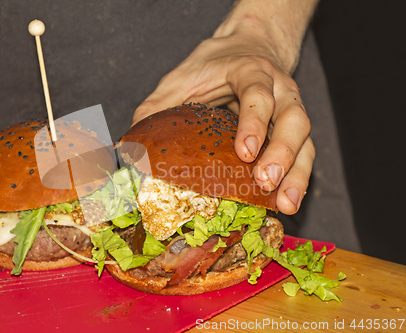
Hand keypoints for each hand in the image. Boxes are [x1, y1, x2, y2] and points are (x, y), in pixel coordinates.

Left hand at [133, 31, 314, 214]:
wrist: (250, 47)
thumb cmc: (215, 64)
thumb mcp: (182, 77)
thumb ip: (157, 104)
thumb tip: (130, 142)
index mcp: (252, 71)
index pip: (259, 94)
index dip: (255, 122)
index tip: (246, 151)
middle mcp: (280, 89)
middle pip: (294, 120)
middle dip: (283, 153)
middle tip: (265, 183)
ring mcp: (291, 109)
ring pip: (306, 140)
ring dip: (297, 174)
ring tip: (285, 204)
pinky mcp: (293, 128)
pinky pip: (304, 153)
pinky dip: (298, 178)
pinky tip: (287, 202)